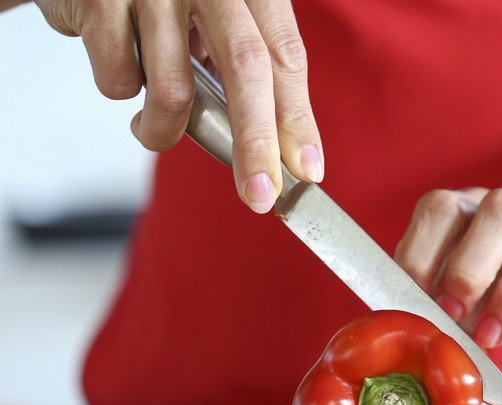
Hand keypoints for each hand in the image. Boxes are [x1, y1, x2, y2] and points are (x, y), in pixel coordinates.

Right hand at [33, 0, 322, 212]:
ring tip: (153, 125)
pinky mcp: (100, 0)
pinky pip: (118, 78)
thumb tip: (273, 146)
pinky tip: (119, 59)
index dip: (298, 119)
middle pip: (246, 69)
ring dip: (164, 130)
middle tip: (259, 194)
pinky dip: (119, 87)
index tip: (307, 168)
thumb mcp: (220, 16)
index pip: (285, 56)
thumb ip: (243, 67)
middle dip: (256, 143)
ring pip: (173, 91)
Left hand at [395, 188, 501, 372]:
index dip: (421, 251)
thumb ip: (432, 299)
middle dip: (470, 266)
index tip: (412, 298)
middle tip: (452, 315)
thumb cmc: (498, 294)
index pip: (443, 207)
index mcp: (473, 211)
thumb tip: (405, 327)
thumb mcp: (459, 293)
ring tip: (489, 340)